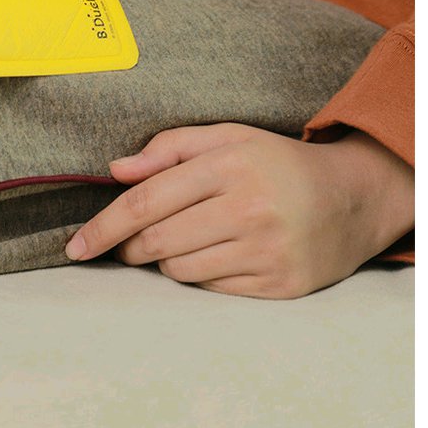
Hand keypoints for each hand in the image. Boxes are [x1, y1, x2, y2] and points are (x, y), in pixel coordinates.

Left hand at [65, 122, 413, 298]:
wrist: (351, 198)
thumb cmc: (276, 164)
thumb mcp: (228, 138)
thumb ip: (170, 147)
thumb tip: (115, 170)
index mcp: (228, 164)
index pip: (145, 202)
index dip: (103, 227)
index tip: (76, 246)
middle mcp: (248, 207)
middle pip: (156, 241)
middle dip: (130, 247)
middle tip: (131, 244)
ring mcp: (265, 249)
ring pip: (180, 270)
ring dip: (166, 261)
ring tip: (185, 241)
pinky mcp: (279, 283)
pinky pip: (212, 290)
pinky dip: (201, 276)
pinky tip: (217, 256)